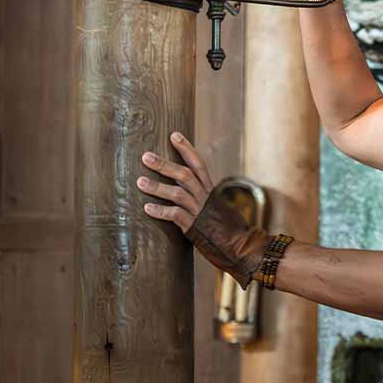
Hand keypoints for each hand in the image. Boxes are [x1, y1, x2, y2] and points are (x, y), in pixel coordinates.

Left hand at [138, 132, 269, 287]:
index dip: (186, 149)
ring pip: (178, 193)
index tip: (174, 135)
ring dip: (158, 187)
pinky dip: (161, 211)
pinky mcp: (196, 226)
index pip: (198, 164)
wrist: (242, 247)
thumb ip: (203, 200)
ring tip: (140, 182)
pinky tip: (147, 209)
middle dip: (164, 165)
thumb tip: (187, 193)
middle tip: (146, 156)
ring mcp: (201, 211)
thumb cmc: (228, 230)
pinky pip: (176, 215)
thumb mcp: (217, 209)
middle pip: (185, 174)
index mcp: (211, 190)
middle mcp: (206, 197)